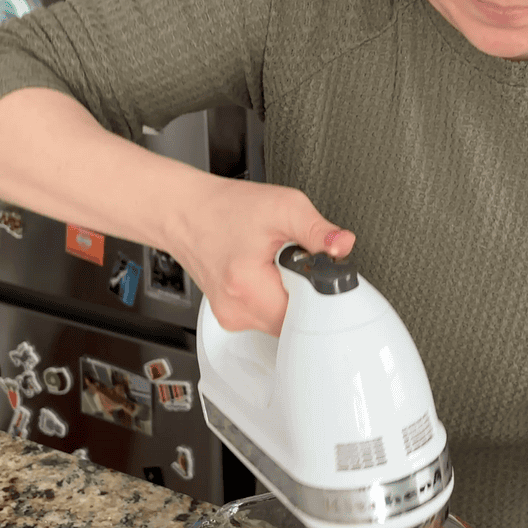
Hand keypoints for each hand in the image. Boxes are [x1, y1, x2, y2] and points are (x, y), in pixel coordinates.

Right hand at [166, 174, 355, 334]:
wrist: (185, 212)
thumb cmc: (225, 208)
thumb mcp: (282, 206)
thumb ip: (318, 229)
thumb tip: (343, 245)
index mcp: (250, 289)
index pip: (308, 316)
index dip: (321, 294)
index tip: (316, 273)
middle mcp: (239, 312)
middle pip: (297, 322)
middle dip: (305, 293)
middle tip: (292, 263)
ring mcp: (233, 318)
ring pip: (283, 321)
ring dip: (289, 296)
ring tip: (274, 266)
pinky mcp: (232, 316)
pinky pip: (267, 316)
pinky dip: (273, 297)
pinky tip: (263, 274)